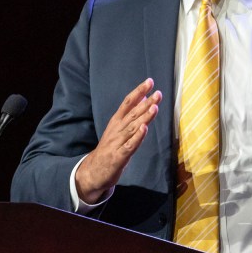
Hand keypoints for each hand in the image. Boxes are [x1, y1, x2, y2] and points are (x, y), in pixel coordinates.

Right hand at [75, 78, 161, 203]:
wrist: (93, 171)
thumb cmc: (109, 149)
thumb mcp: (118, 129)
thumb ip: (130, 115)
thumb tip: (143, 98)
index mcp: (116, 122)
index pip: (128, 103)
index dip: (139, 92)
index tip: (150, 82)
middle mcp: (116, 130)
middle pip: (132, 114)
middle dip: (146, 103)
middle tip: (158, 93)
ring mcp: (117, 143)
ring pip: (132, 128)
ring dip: (144, 117)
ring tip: (154, 107)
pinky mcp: (119, 156)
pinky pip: (130, 146)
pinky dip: (137, 138)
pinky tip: (144, 130)